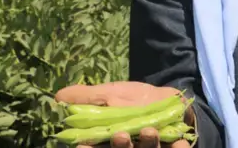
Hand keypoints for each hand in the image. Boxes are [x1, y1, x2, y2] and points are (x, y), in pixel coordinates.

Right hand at [55, 81, 194, 147]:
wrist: (174, 102)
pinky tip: (180, 144)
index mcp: (109, 142)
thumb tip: (57, 97)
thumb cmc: (137, 100)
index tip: (82, 145)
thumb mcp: (111, 95)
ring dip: (146, 144)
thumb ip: (88, 98)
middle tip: (120, 136)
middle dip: (120, 147)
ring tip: (148, 130)